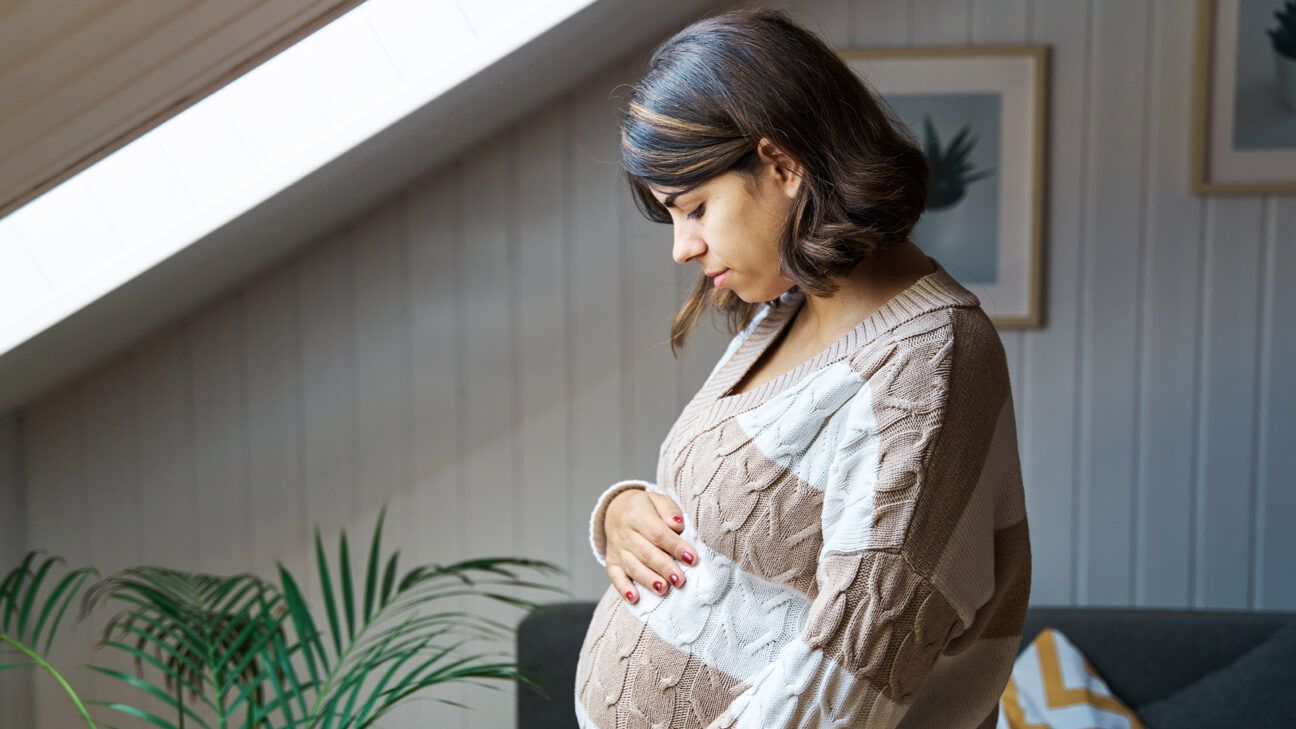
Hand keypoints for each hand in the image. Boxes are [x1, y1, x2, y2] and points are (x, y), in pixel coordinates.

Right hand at [603, 489, 697, 603]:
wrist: (615, 509)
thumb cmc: (644, 507)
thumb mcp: (657, 499)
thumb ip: (669, 510)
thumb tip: (677, 525)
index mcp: (637, 514)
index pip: (658, 533)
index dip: (675, 546)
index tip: (691, 558)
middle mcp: (624, 533)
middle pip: (646, 553)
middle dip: (664, 567)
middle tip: (680, 580)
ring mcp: (617, 549)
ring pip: (632, 567)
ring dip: (648, 580)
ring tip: (663, 589)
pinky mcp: (611, 562)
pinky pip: (614, 576)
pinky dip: (623, 589)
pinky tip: (634, 598)